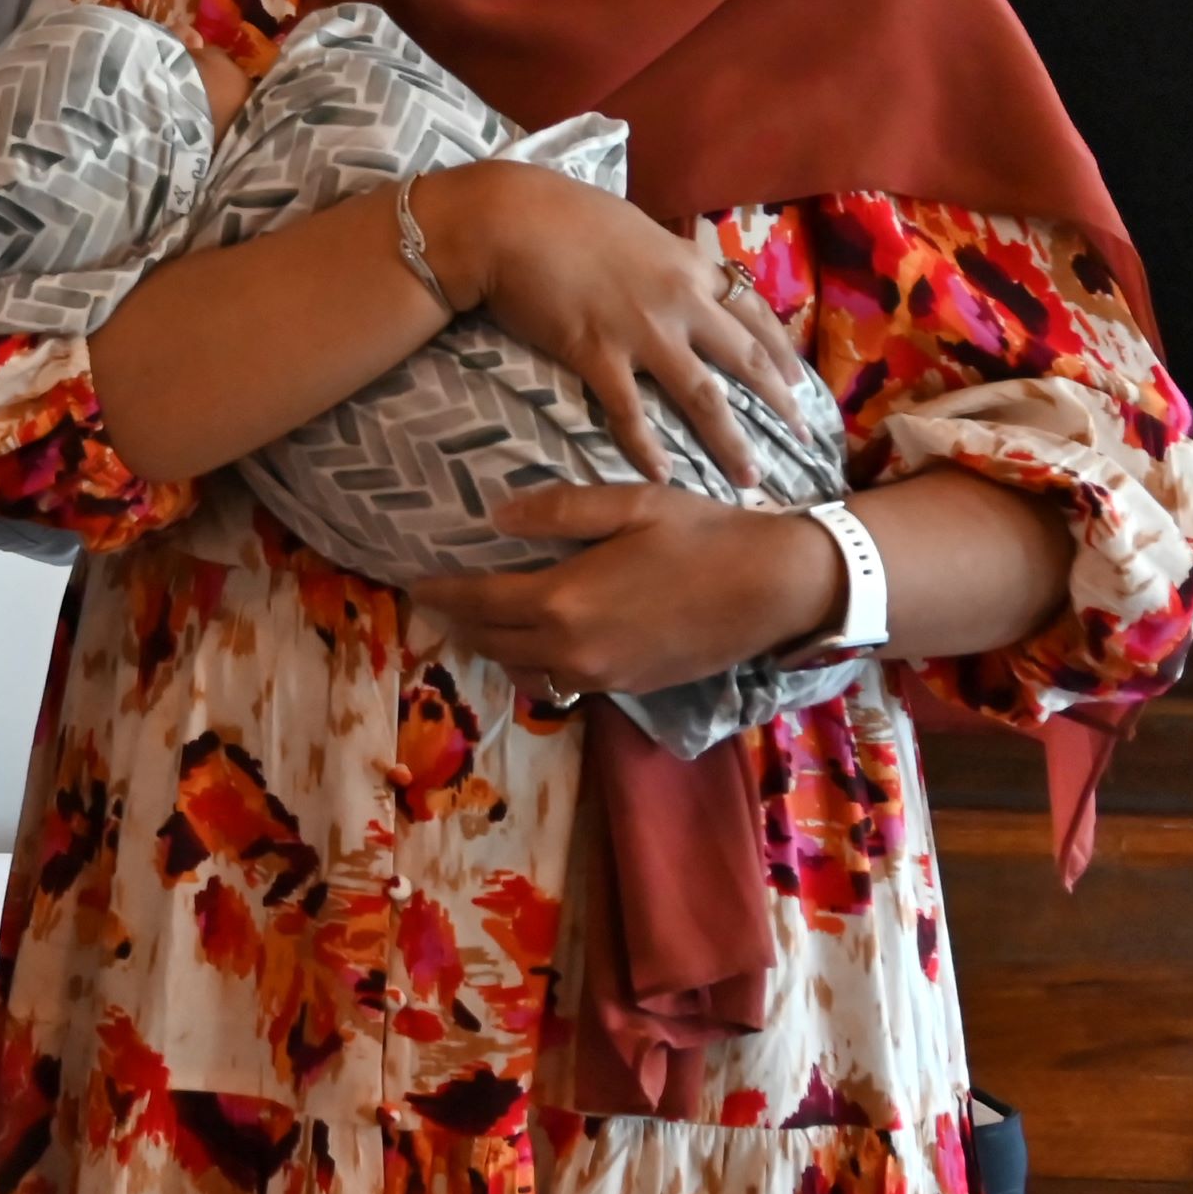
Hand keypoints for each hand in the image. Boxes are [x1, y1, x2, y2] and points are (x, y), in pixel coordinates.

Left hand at [401, 482, 844, 698]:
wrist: (776, 588)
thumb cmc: (703, 534)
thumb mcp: (629, 503)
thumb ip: (557, 511)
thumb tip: (494, 517)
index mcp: (563, 600)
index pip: (478, 602)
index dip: (441, 593)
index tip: (415, 584)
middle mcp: (572, 648)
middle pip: (492, 642)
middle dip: (460, 623)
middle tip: (439, 603)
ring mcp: (602, 675)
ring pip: (524, 669)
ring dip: (495, 648)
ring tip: (481, 622)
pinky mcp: (630, 689)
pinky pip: (562, 682)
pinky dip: (535, 664)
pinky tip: (537, 640)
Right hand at [415, 163, 797, 487]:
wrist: (507, 219)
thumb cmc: (562, 212)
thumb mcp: (634, 228)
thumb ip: (661, 259)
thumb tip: (670, 273)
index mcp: (691, 265)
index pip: (754, 312)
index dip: (781, 351)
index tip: (800, 382)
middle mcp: (681, 301)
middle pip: (745, 361)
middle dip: (779, 404)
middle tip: (803, 437)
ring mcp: (642, 332)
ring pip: (703, 397)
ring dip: (730, 441)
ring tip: (749, 477)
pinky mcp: (597, 355)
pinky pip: (628, 412)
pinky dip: (645, 447)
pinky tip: (661, 474)